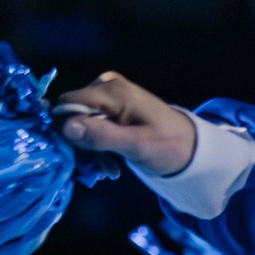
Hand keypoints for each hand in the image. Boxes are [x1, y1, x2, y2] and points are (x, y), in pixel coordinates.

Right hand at [55, 72, 197, 174]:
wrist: (189, 146)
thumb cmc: (168, 146)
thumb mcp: (136, 146)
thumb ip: (102, 136)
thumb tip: (65, 126)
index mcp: (113, 91)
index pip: (67, 105)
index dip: (66, 130)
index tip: (81, 154)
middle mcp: (106, 86)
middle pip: (71, 114)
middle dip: (82, 143)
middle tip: (103, 168)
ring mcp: (107, 95)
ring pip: (78, 123)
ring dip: (90, 149)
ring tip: (110, 169)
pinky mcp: (108, 107)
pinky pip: (89, 126)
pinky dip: (97, 146)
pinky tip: (111, 163)